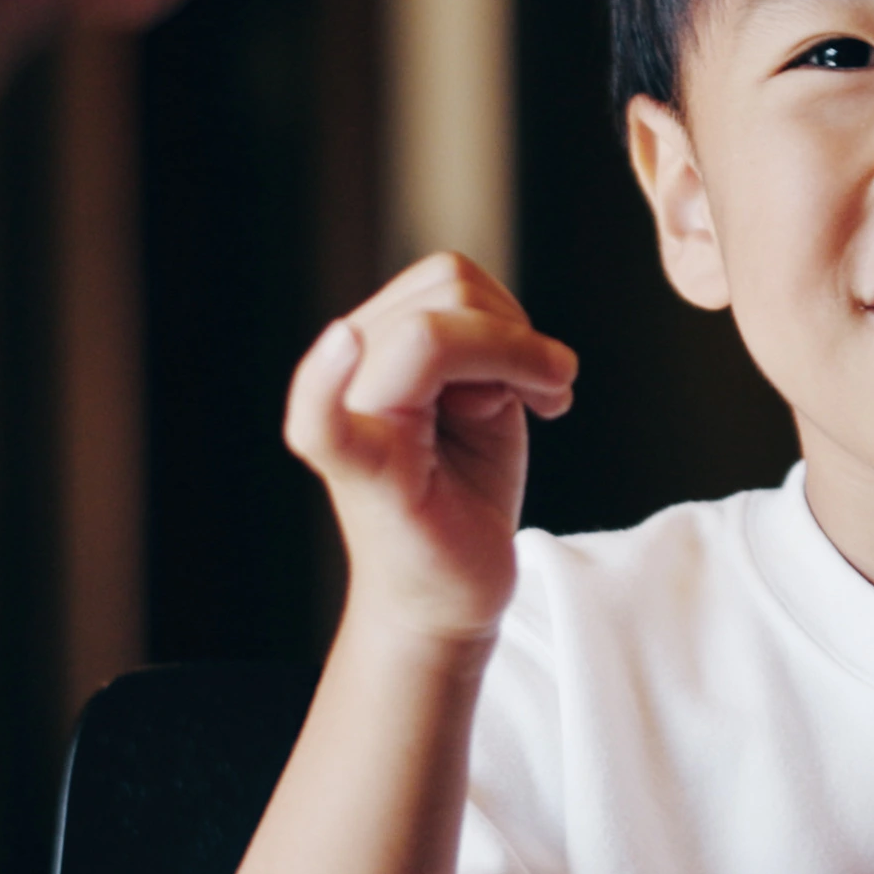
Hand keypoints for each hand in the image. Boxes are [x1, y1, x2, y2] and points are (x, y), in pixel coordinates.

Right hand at [286, 254, 578, 652]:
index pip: (448, 278)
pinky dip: (327, 374)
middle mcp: (350, 371)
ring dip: (512, 359)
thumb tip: (491, 338)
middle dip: (520, 339)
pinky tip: (343, 348)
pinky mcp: (358, 472)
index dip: (512, 315)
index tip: (551, 375)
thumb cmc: (464, 494)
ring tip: (530, 410)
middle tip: (547, 397)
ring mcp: (348, 418)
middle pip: (449, 289)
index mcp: (378, 347)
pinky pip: (322, 414)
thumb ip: (479, 351)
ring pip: (434, 323)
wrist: (449, 594)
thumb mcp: (487, 403)